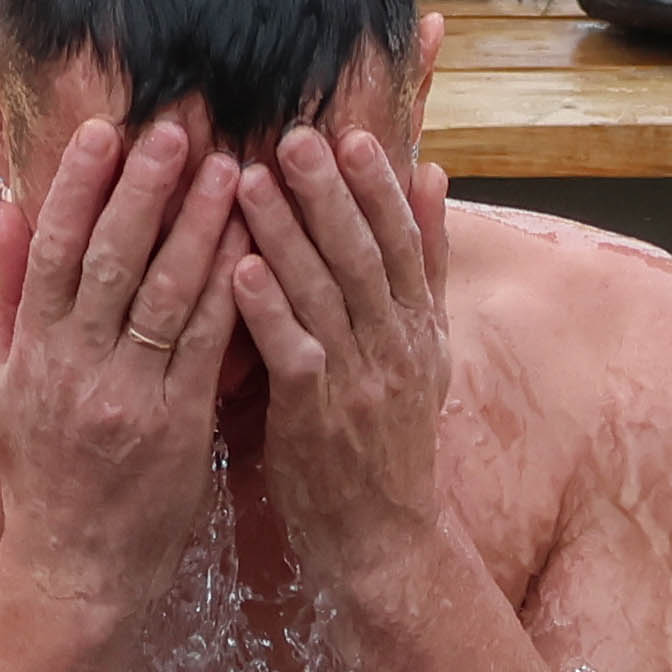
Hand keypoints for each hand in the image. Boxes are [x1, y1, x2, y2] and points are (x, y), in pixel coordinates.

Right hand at [0, 109, 241, 606]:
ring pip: (166, 295)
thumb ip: (4, 296)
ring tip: (230, 168)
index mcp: (31, 352)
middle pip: (111, 261)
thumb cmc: (38, 471)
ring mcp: (129, 396)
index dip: (77, 186)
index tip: (104, 130)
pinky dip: (230, 289)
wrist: (76, 567)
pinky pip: (207, 345)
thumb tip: (0, 210)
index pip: (53, 250)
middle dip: (144, 189)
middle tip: (177, 129)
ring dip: (199, 226)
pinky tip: (254, 244)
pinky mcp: (179, 425)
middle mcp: (76, 368)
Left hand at [232, 124, 458, 587]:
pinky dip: (269, 308)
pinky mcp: (318, 416)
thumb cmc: (388, 436)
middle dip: (328, 193)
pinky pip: (292, 350)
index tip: (350, 133)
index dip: (377, 187)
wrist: (384, 538)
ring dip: (286, 233)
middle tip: (294, 137)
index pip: (401, 241)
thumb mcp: (425, 348)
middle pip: (363, 256)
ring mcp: (359, 380)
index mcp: (418, 324)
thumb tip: (432, 174)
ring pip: (323, 293)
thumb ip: (423, 263)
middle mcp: (396, 345)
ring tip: (249, 179)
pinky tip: (239, 268)